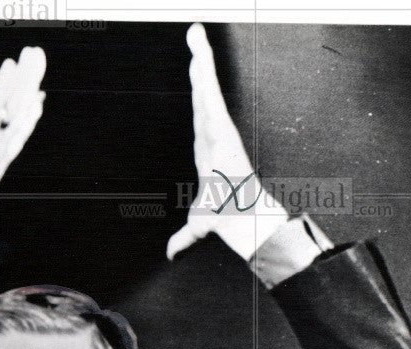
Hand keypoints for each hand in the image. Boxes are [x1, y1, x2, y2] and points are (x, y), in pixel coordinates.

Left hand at [166, 24, 288, 261]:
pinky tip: (199, 55)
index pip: (199, 114)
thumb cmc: (226, 219)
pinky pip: (210, 96)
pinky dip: (206, 76)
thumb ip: (183, 237)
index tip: (194, 70)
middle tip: (193, 34)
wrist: (240, 222)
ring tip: (194, 33)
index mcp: (208, 150)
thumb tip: (170, 253)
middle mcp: (213, 135)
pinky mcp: (221, 129)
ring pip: (206, 88)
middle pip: (202, 93)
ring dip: (200, 59)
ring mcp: (218, 130)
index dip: (197, 92)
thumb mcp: (196, 227)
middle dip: (198, 63)